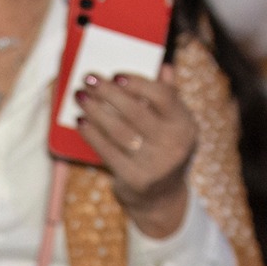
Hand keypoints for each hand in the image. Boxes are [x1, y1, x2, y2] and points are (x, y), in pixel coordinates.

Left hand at [74, 70, 198, 238]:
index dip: (137, 83)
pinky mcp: (134, 179)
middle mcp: (174, 145)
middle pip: (135, 111)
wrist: (161, 198)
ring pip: (118, 130)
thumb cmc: (163, 150)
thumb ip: (169, 97)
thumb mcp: (174, 125)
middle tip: (88, 79)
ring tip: (80, 97)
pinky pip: (107, 150)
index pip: (163, 96)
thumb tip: (164, 67)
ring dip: (95, 110)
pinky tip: (82, 121)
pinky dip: (92, 134)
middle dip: (108, 92)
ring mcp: (155, 165)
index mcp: (185, 126)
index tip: (115, 74)